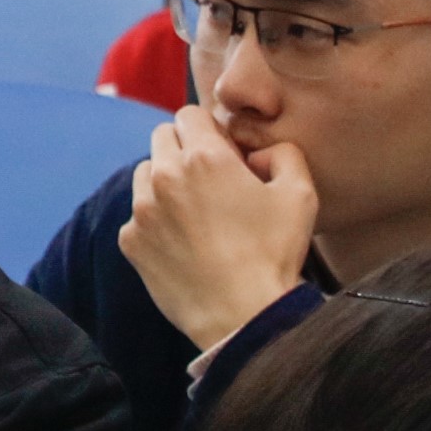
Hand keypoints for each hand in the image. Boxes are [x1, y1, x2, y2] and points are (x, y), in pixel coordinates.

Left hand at [117, 109, 322, 361]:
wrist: (243, 316)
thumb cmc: (275, 254)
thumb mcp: (300, 194)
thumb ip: (282, 153)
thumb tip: (258, 151)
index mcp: (204, 157)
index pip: (190, 114)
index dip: (210, 130)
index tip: (225, 153)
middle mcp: (164, 176)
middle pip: (163, 138)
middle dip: (185, 149)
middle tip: (211, 181)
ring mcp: (141, 209)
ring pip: (145, 173)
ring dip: (165, 181)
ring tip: (196, 212)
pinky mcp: (130, 240)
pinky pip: (137, 215)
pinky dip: (156, 220)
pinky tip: (183, 242)